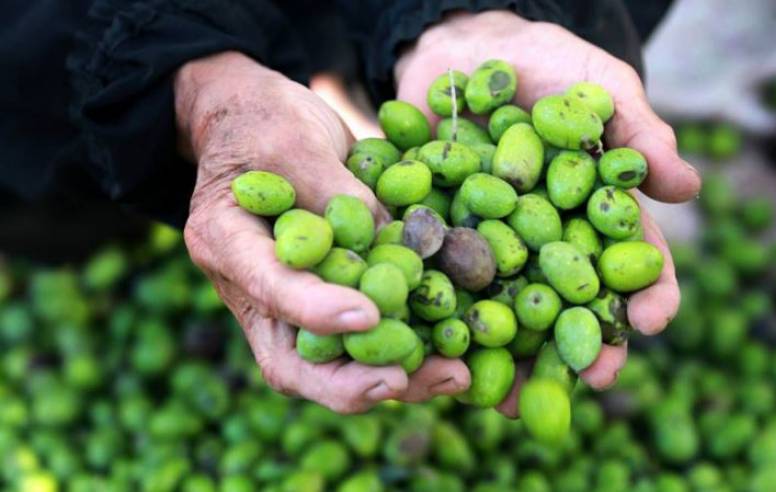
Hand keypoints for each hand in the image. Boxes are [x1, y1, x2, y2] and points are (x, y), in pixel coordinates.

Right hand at [175, 52, 469, 412]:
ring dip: (392, 379)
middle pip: (290, 362)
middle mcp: (250, 290)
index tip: (369, 314)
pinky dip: (404, 354)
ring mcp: (285, 307)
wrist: (258, 123)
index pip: (268, 287)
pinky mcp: (323, 304)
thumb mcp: (300, 137)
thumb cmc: (268, 120)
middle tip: (407, 381)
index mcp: (224, 240)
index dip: (314, 308)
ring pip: (330, 367)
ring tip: (453, 375)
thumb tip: (398, 249)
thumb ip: (341, 194)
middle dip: (350, 383)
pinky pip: (359, 345)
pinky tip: (453, 356)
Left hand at [395, 12, 700, 414]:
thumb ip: (636, 131)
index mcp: (596, 214)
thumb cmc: (546, 65)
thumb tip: (688, 186)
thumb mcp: (597, 86)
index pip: (631, 263)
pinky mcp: (444, 242)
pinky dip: (447, 323)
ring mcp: (497, 247)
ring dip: (517, 359)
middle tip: (593, 380)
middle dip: (585, 347)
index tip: (653, 322)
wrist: (465, 48)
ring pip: (511, 313)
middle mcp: (550, 242)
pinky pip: (446, 288)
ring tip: (518, 398)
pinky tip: (448, 356)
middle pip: (573, 306)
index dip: (647, 295)